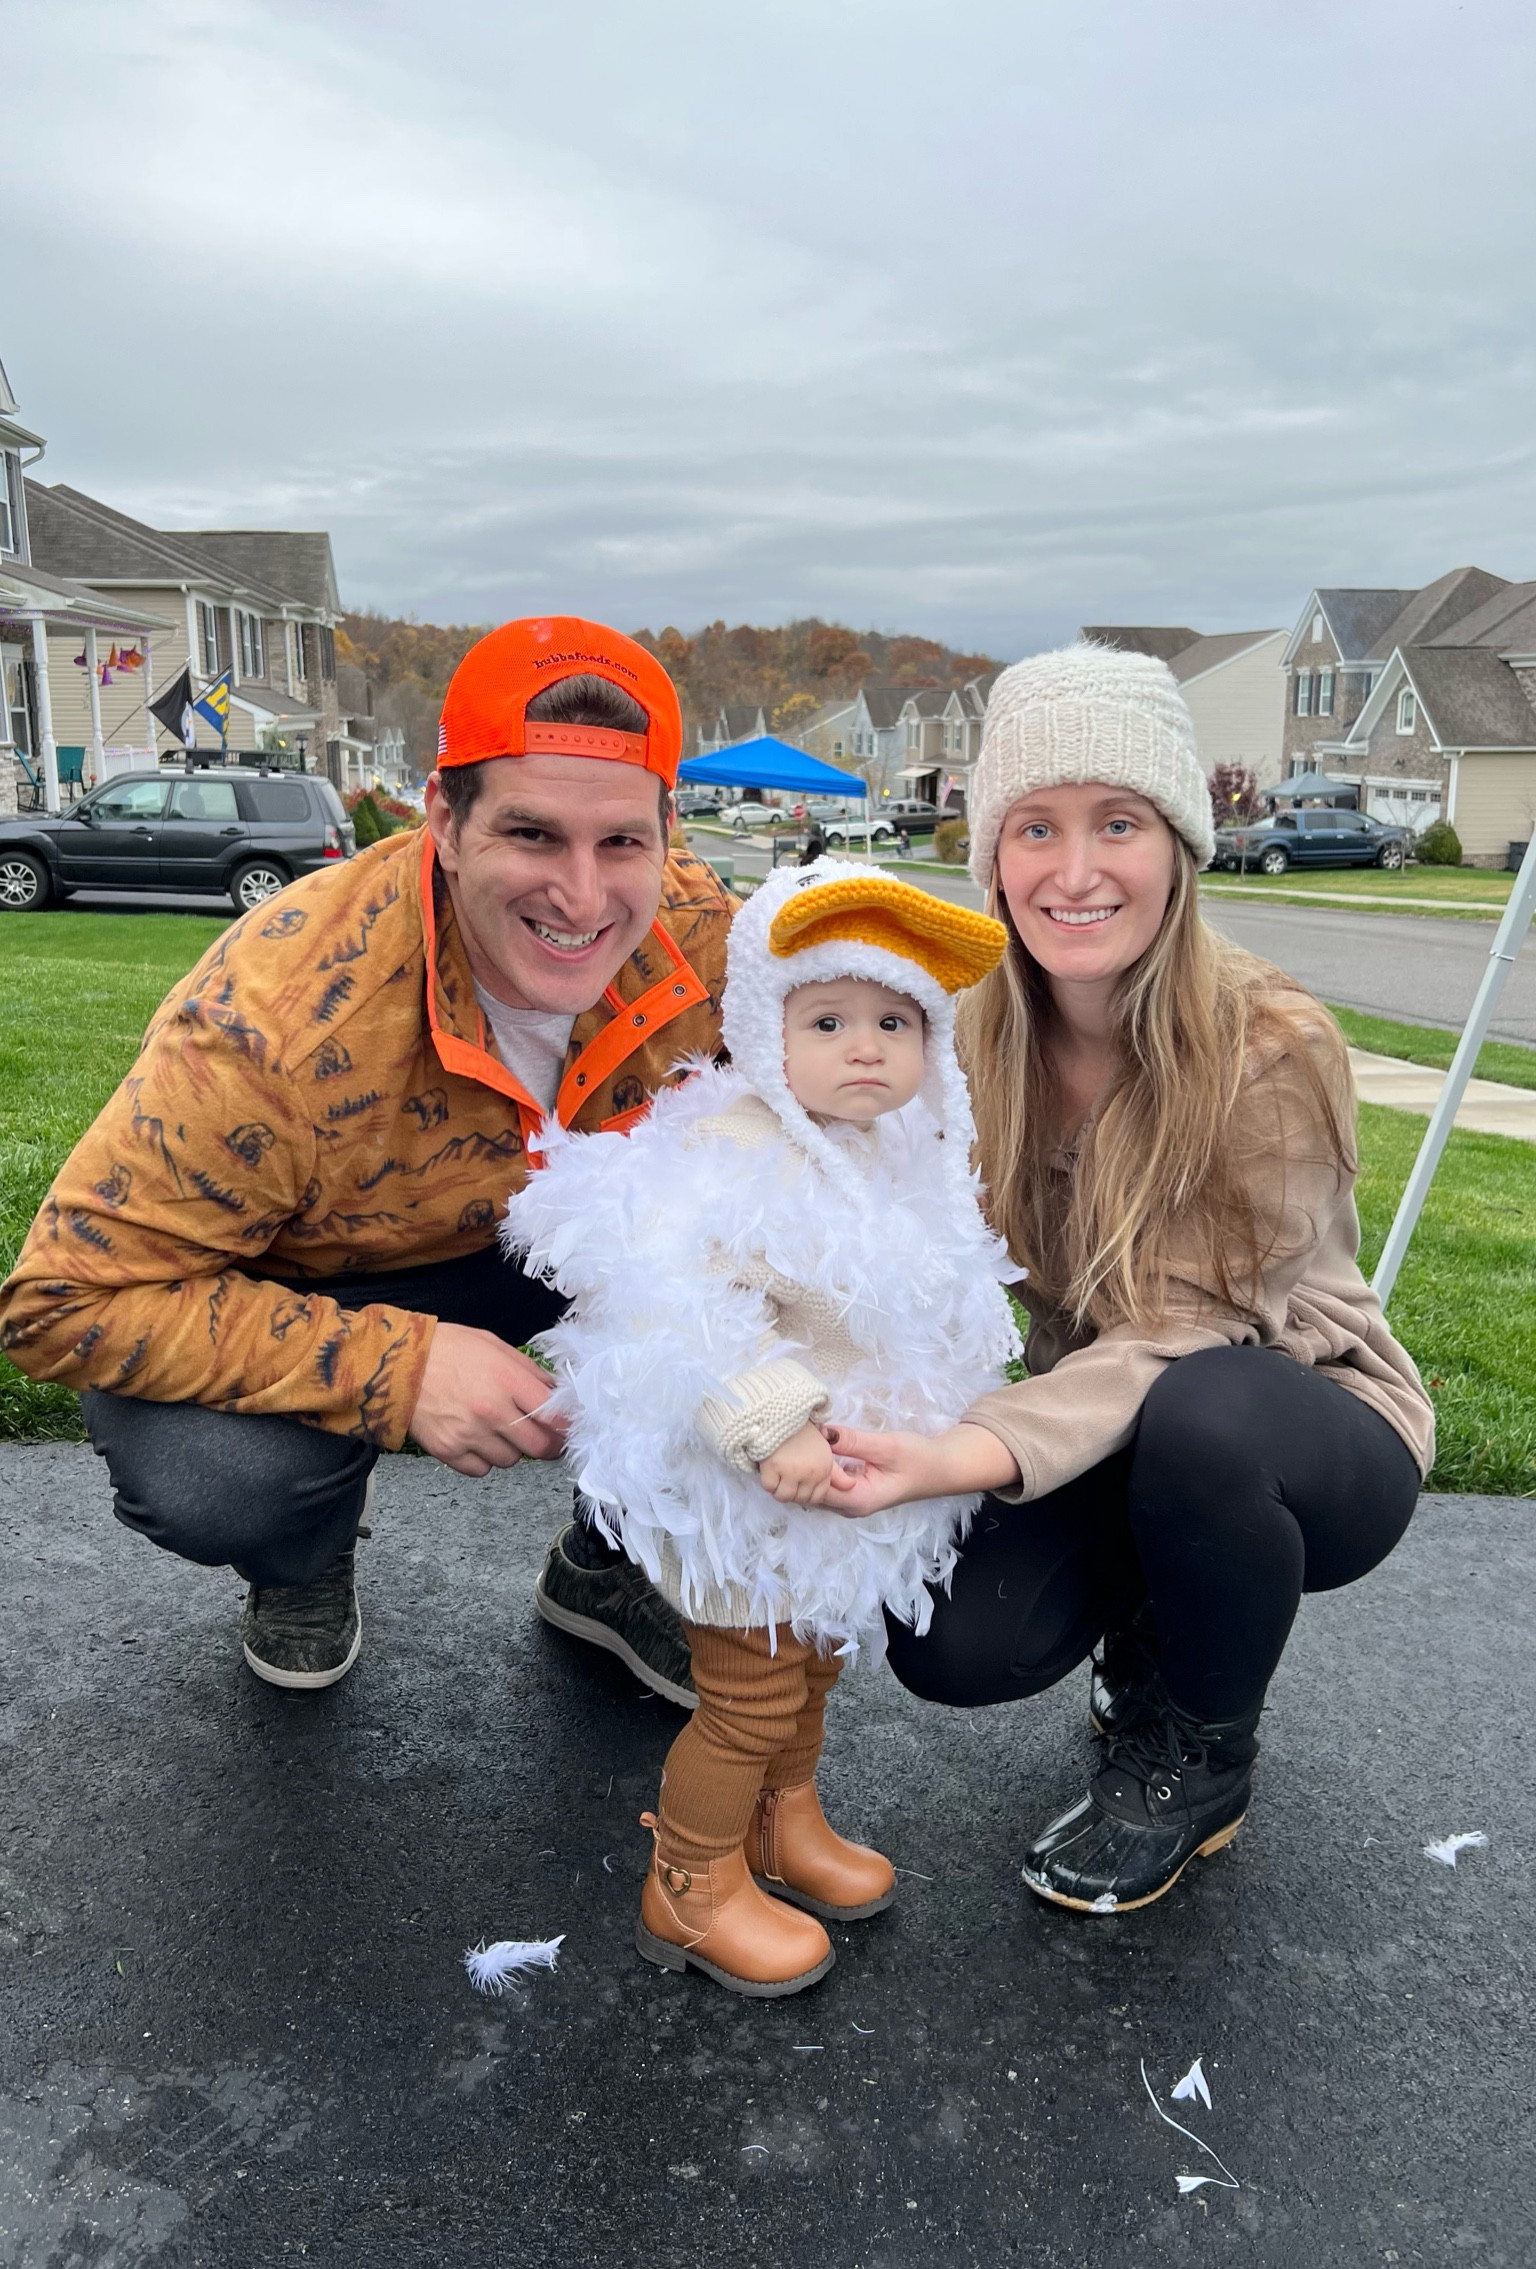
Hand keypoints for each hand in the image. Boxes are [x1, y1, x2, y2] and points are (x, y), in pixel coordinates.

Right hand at [407, 1321, 566, 1477]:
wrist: (397, 1365)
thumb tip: (554, 1393)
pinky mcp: (448, 1451)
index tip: (567, 1427)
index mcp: (506, 1380)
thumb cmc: (446, 1350)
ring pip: (511, 1460)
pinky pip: (482, 1470)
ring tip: (499, 1429)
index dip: (565, 1426)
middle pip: (538, 1446)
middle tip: (543, 1437)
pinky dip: (485, 1460)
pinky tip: (478, 1440)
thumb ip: (528, 1371)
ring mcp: (469, 1435)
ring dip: (512, 1449)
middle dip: (546, 1444)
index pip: (553, 1416)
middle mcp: (491, 1411)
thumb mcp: (494, 1346)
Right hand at [757, 1421, 856, 1506]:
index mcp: (825, 1468)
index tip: (798, 1482)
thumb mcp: (823, 1449)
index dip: (805, 1492)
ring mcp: (792, 1471)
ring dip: (777, 1487)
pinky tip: (769, 1467)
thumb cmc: (801, 1432)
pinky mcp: (774, 1467)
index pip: (816, 1497)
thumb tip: (850, 1486)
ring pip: (782, 1496)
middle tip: (785, 1475)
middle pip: (798, 1499)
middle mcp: (811, 1472)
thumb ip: (836, 1472)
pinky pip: (768, 1486)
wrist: (782, 1413)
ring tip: (777, 1472)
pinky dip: (766, 1479)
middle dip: (791, 1491)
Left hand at [812, 1422, 1019, 1518]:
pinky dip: (820, 1466)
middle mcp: (850, 1507)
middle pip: (811, 1492)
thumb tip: (822, 1432)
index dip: (806, 1466)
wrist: (942, 1468)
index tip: (803, 1440)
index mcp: (858, 1500)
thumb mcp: (887, 1446)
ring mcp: (850, 1501)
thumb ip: (854, 1442)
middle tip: (797, 1435)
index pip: (816, 1489)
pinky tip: (817, 1446)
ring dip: (810, 1466)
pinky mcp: (852, 1491)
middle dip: (803, 1466)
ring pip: (817, 1488)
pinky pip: (828, 1482)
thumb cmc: (919, 1459)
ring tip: (804, 1439)